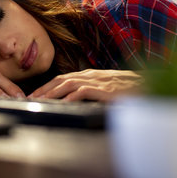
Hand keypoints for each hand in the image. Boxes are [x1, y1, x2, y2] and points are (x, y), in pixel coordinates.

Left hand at [28, 69, 142, 101]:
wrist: (147, 85)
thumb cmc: (127, 88)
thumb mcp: (104, 87)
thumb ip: (90, 89)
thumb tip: (73, 98)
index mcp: (89, 74)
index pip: (62, 78)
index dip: (46, 86)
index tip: (34, 94)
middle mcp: (90, 75)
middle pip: (60, 79)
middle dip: (43, 89)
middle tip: (29, 98)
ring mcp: (97, 81)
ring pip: (68, 84)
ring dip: (52, 92)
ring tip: (40, 101)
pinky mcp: (105, 89)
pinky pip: (84, 91)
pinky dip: (72, 96)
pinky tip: (63, 103)